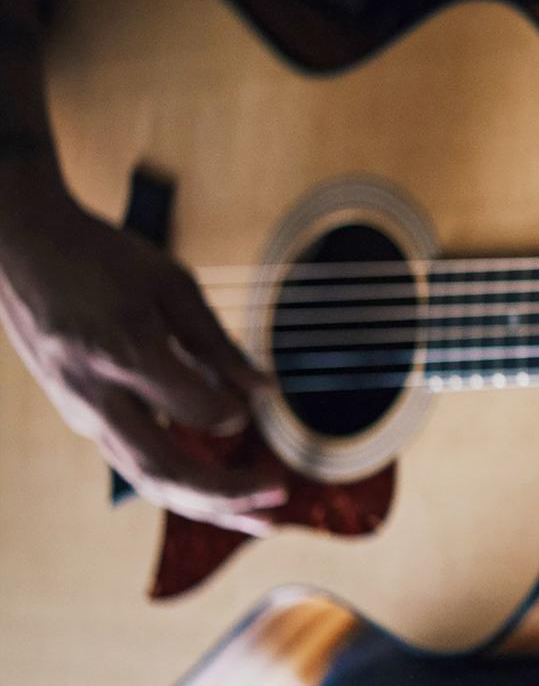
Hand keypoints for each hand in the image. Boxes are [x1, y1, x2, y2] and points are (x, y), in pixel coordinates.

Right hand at [0, 162, 283, 533]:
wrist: (22, 250)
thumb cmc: (103, 259)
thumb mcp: (171, 284)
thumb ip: (217, 343)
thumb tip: (266, 392)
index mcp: (125, 352)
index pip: (195, 410)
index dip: (234, 413)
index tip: (259, 402)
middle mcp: (98, 395)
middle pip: (165, 469)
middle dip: (228, 495)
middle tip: (281, 497)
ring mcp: (83, 413)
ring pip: (148, 479)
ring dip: (209, 506)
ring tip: (263, 519)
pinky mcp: (82, 418)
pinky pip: (136, 464)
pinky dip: (183, 486)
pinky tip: (222, 496)